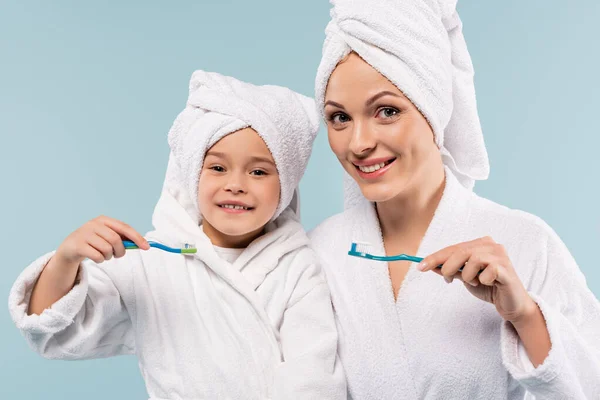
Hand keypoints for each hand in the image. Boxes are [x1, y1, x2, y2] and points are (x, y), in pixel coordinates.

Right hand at [55, 215, 149, 265]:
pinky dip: (100, 260)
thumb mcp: (107, 237)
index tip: (146, 247)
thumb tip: (142, 244)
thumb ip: (122, 238)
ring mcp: (84, 234)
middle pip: (115, 239)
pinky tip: (96, 258)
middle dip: (120, 251)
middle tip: (117, 255)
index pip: (124, 227)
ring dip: (108, 256)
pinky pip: (97, 256)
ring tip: (104, 256)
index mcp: (103, 220)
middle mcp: (93, 224)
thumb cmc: (94, 242)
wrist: (69, 249)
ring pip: (106, 249)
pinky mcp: (77, 245)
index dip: (137, 237)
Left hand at [417, 236, 536, 323]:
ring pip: (472, 260)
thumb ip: (451, 269)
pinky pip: (485, 272)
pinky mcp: (506, 268)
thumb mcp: (465, 277)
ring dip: (467, 276)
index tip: (420, 266)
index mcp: (480, 244)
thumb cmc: (488, 288)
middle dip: (448, 267)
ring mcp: (500, 255)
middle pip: (460, 251)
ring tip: (475, 282)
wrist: (511, 304)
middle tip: (448, 280)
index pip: (453, 248)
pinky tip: (490, 284)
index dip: (435, 257)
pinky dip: (482, 281)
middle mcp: (491, 245)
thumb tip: (430, 265)